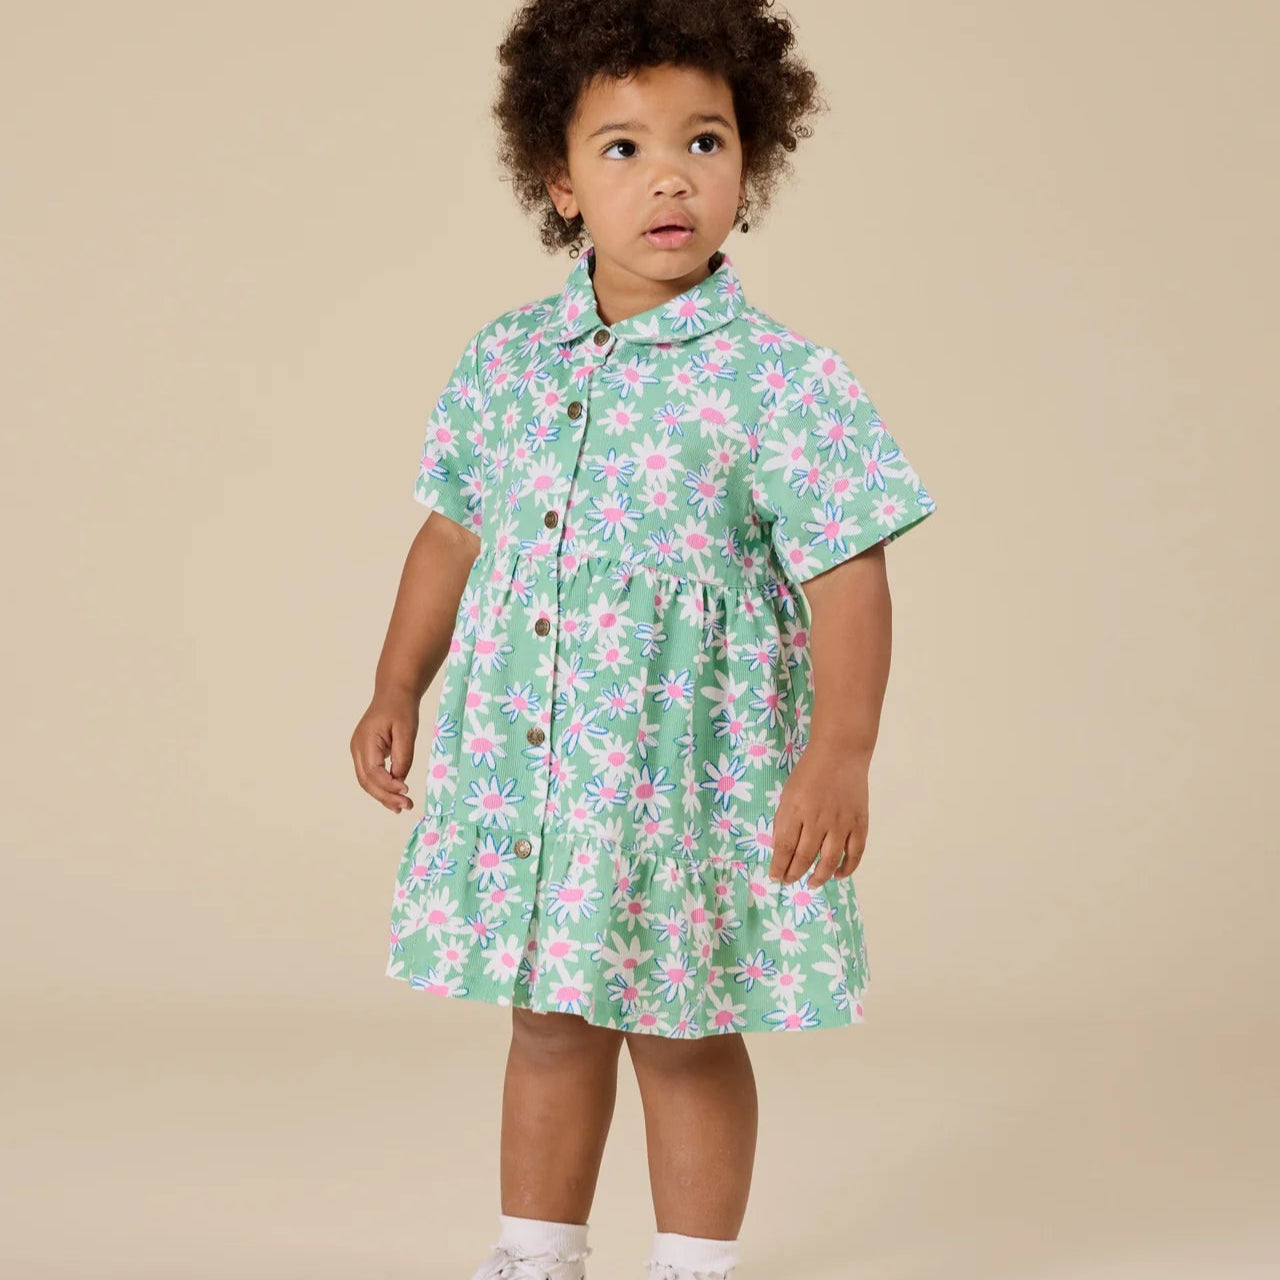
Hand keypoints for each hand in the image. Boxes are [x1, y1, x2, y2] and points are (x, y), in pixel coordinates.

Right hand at [350, 690, 420, 813]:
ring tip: (401, 807)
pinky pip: (371, 775)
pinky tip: (395, 797)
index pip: (372, 771)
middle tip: (405, 806)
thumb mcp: (406, 730)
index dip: (388, 785)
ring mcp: (359, 752)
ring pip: (367, 781)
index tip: (406, 791)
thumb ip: (402, 756)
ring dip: (383, 796)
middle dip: (385, 796)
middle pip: (366, 781)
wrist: (394, 694)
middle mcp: (357, 748)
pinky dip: (382, 787)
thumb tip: (400, 780)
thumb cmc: (401, 709)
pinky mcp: (365, 754)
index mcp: (365, 741)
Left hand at [767, 739, 870, 888]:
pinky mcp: (859, 823)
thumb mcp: (788, 793)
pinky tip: (837, 874)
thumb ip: (783, 820)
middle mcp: (818, 819)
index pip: (784, 847)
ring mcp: (841, 823)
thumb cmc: (809, 772)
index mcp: (796, 810)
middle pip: (805, 856)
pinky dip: (847, 868)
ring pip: (829, 860)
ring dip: (819, 876)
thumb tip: (779, 849)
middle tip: (789, 881)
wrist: (841, 753)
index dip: (779, 866)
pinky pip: (855, 853)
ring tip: (811, 884)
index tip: (775, 876)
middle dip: (794, 874)